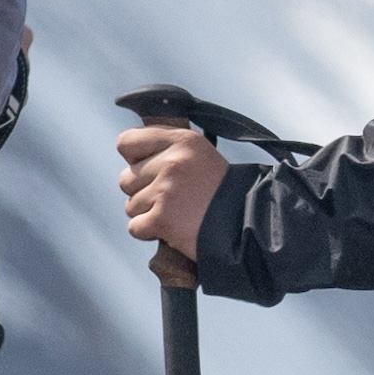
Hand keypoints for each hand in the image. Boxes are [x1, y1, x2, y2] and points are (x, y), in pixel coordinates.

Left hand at [113, 115, 223, 282]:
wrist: (248, 227)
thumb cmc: (223, 194)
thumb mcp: (201, 156)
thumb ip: (168, 150)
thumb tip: (131, 158)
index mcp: (182, 141)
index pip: (127, 142)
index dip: (134, 159)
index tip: (149, 170)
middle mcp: (172, 162)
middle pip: (125, 179)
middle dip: (143, 192)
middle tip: (173, 199)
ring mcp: (166, 190)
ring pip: (130, 205)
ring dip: (149, 214)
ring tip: (178, 214)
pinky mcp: (161, 218)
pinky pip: (135, 227)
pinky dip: (150, 233)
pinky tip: (173, 229)